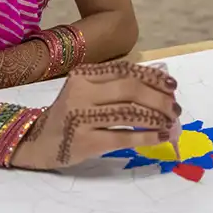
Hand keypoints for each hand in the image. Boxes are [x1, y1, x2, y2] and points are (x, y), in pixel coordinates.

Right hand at [11, 61, 180, 169]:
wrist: (37, 142)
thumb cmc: (70, 116)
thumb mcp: (87, 93)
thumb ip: (115, 86)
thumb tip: (161, 88)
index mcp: (84, 75)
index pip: (126, 70)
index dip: (153, 77)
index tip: (173, 86)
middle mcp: (81, 92)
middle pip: (131, 89)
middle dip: (159, 99)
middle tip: (175, 109)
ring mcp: (80, 117)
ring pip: (129, 112)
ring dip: (157, 118)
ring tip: (170, 124)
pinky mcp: (84, 141)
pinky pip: (123, 136)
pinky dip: (146, 136)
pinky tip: (159, 137)